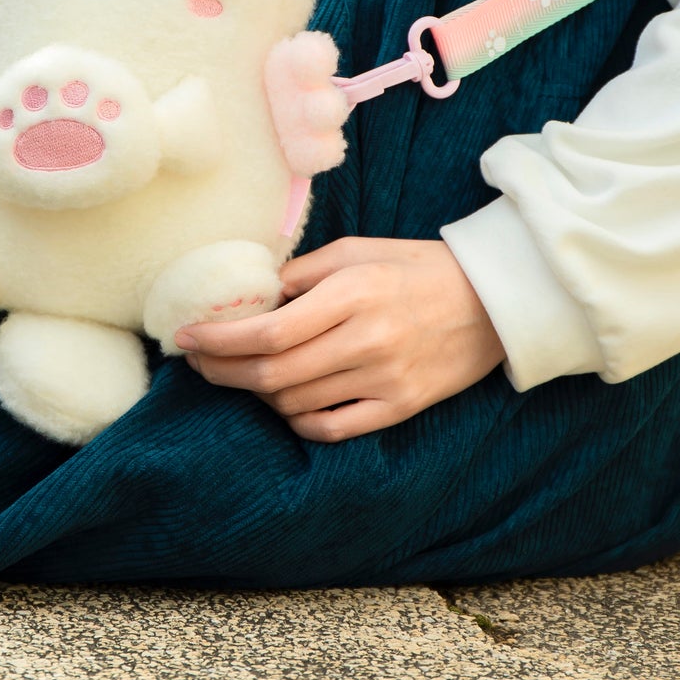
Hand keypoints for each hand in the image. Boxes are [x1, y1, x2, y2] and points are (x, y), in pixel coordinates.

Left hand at [174, 238, 505, 441]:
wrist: (494, 300)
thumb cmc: (416, 267)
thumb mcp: (357, 251)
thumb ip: (300, 273)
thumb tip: (248, 298)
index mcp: (353, 294)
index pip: (268, 330)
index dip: (218, 340)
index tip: (185, 338)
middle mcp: (367, 340)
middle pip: (273, 373)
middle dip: (222, 371)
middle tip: (197, 364)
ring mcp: (384, 379)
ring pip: (295, 404)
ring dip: (255, 395)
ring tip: (240, 375)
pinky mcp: (399, 407)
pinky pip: (330, 428)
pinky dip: (295, 420)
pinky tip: (282, 403)